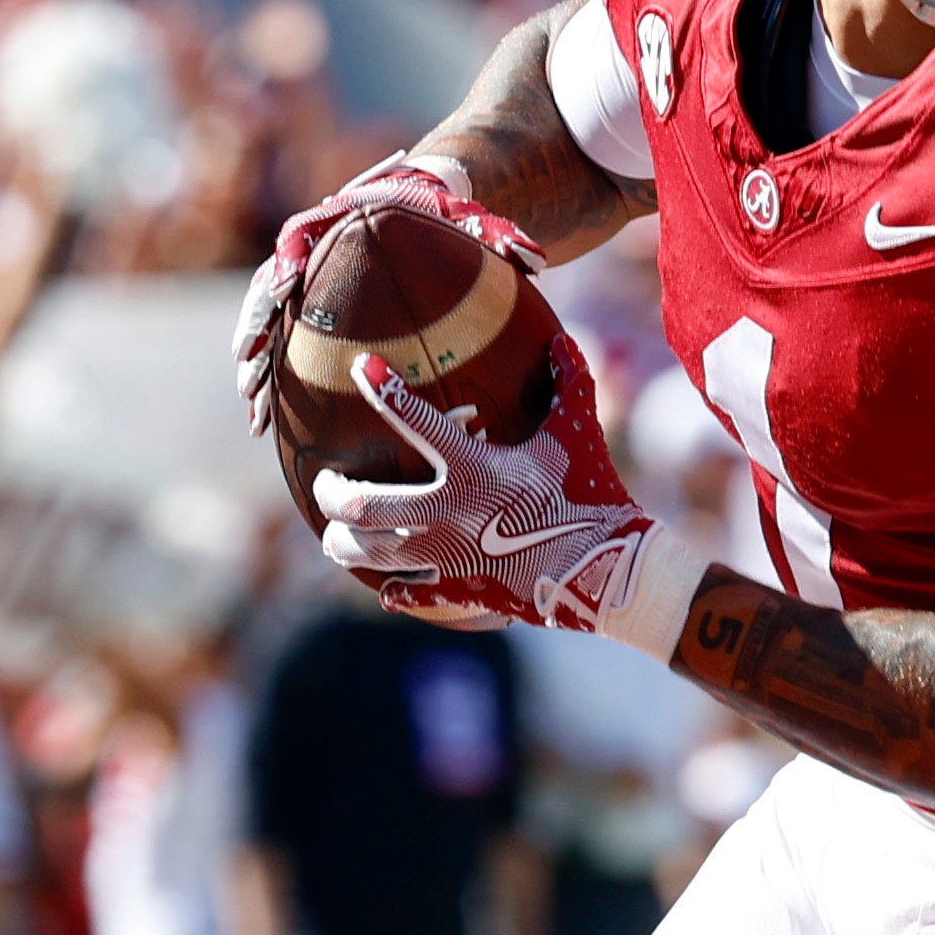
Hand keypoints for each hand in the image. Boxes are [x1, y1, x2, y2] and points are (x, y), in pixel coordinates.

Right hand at [234, 151, 539, 440]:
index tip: (282, 286)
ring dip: (257, 365)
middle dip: (256, 325)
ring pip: (269, 324)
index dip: (285, 259)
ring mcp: (309, 283)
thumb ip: (499, 235)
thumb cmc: (448, 216)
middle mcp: (315, 252)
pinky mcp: (311, 310)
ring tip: (253, 411)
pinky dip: (272, 378)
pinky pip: (284, 345)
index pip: (301, 233)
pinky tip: (266, 421)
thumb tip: (535, 258)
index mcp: (342, 221)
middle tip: (247, 363)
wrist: (428, 209)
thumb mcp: (474, 221)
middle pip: (269, 286)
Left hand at [311, 364, 696, 642]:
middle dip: (332, 492)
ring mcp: (448, 556)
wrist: (607, 570)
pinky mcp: (460, 590)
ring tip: (338, 534)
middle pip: (363, 506)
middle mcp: (448, 512)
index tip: (360, 367)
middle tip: (326, 482)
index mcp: (472, 468)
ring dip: (345, 542)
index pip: (416, 420)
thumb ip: (568, 383)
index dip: (384, 389)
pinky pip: (410, 595)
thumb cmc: (592, 493)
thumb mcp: (578, 433)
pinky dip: (396, 592)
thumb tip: (561, 339)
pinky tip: (388, 590)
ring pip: (370, 553)